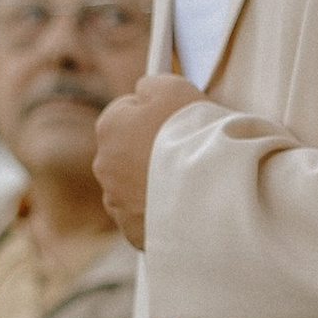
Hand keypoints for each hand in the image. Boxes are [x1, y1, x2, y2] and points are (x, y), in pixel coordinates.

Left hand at [93, 74, 209, 245]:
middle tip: (187, 151)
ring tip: (190, 181)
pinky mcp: (133, 232)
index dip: (154, 114)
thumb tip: (143, 91)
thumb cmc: (195, 134)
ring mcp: (117, 203)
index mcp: (109, 127)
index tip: (175, 119)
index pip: (126, 112)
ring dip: (154, 183)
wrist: (214, 189)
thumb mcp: (175, 87)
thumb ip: (151, 85)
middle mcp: (104, 166)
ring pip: (134, 187)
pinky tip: (185, 205)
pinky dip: (160, 212)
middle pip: (128, 152)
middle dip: (150, 150)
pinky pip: (145, 218)